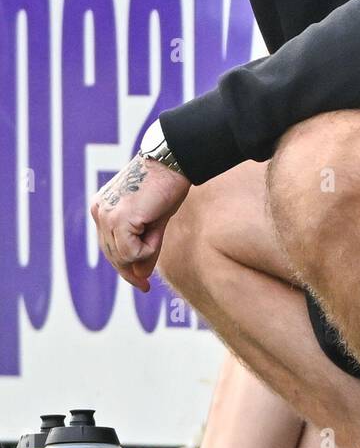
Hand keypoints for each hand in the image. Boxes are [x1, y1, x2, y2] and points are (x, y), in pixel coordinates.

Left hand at [90, 158, 190, 292]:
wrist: (173, 161)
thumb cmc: (166, 186)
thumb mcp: (154, 222)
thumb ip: (144, 248)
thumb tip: (141, 275)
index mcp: (103, 208)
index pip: (109, 247)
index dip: (124, 267)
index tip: (140, 284)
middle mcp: (99, 211)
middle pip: (112, 255)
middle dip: (131, 270)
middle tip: (145, 286)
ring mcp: (106, 215)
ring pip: (123, 256)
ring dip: (146, 251)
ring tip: (158, 226)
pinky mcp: (119, 219)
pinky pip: (132, 252)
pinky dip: (149, 248)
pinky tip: (156, 227)